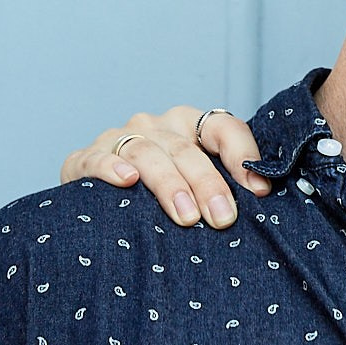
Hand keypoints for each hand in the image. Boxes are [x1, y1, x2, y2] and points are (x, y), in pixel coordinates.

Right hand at [60, 105, 269, 227]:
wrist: (97, 202)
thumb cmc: (160, 195)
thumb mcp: (195, 185)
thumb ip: (224, 185)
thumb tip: (262, 197)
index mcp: (189, 125)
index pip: (222, 126)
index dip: (242, 155)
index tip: (258, 192)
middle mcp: (155, 125)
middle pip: (187, 149)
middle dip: (208, 184)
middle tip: (223, 219)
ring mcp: (118, 139)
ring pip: (148, 152)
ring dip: (169, 185)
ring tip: (186, 216)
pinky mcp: (84, 159)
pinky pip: (97, 158)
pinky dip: (112, 167)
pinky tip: (127, 182)